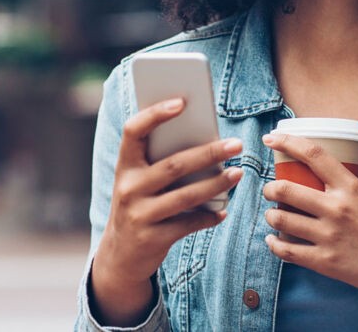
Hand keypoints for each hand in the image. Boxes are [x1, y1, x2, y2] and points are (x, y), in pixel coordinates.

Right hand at [91, 98, 243, 325]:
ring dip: (216, 183)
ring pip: (186, 196)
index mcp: (124, 166)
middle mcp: (128, 188)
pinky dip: (209, 217)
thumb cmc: (139, 204)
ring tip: (237, 173)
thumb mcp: (139, 181)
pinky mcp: (152, 239)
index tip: (182, 102)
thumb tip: (206, 139)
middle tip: (236, 144)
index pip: (134, 131)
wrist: (119, 255)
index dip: (155, 114)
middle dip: (209, 153)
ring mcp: (139, 215)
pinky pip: (188, 224)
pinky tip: (223, 211)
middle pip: (173, 165)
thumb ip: (160, 160)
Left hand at [261, 132, 357, 325]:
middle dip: (269, 188)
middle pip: (285, 189)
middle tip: (270, 189)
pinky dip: (274, 244)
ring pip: (281, 219)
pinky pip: (287, 250)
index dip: (287, 142)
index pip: (313, 155)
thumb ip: (352, 183)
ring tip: (273, 215)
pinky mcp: (325, 261)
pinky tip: (273, 240)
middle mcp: (336, 209)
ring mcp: (329, 236)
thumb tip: (331, 172)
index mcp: (350, 187)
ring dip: (271, 215)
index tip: (271, 139)